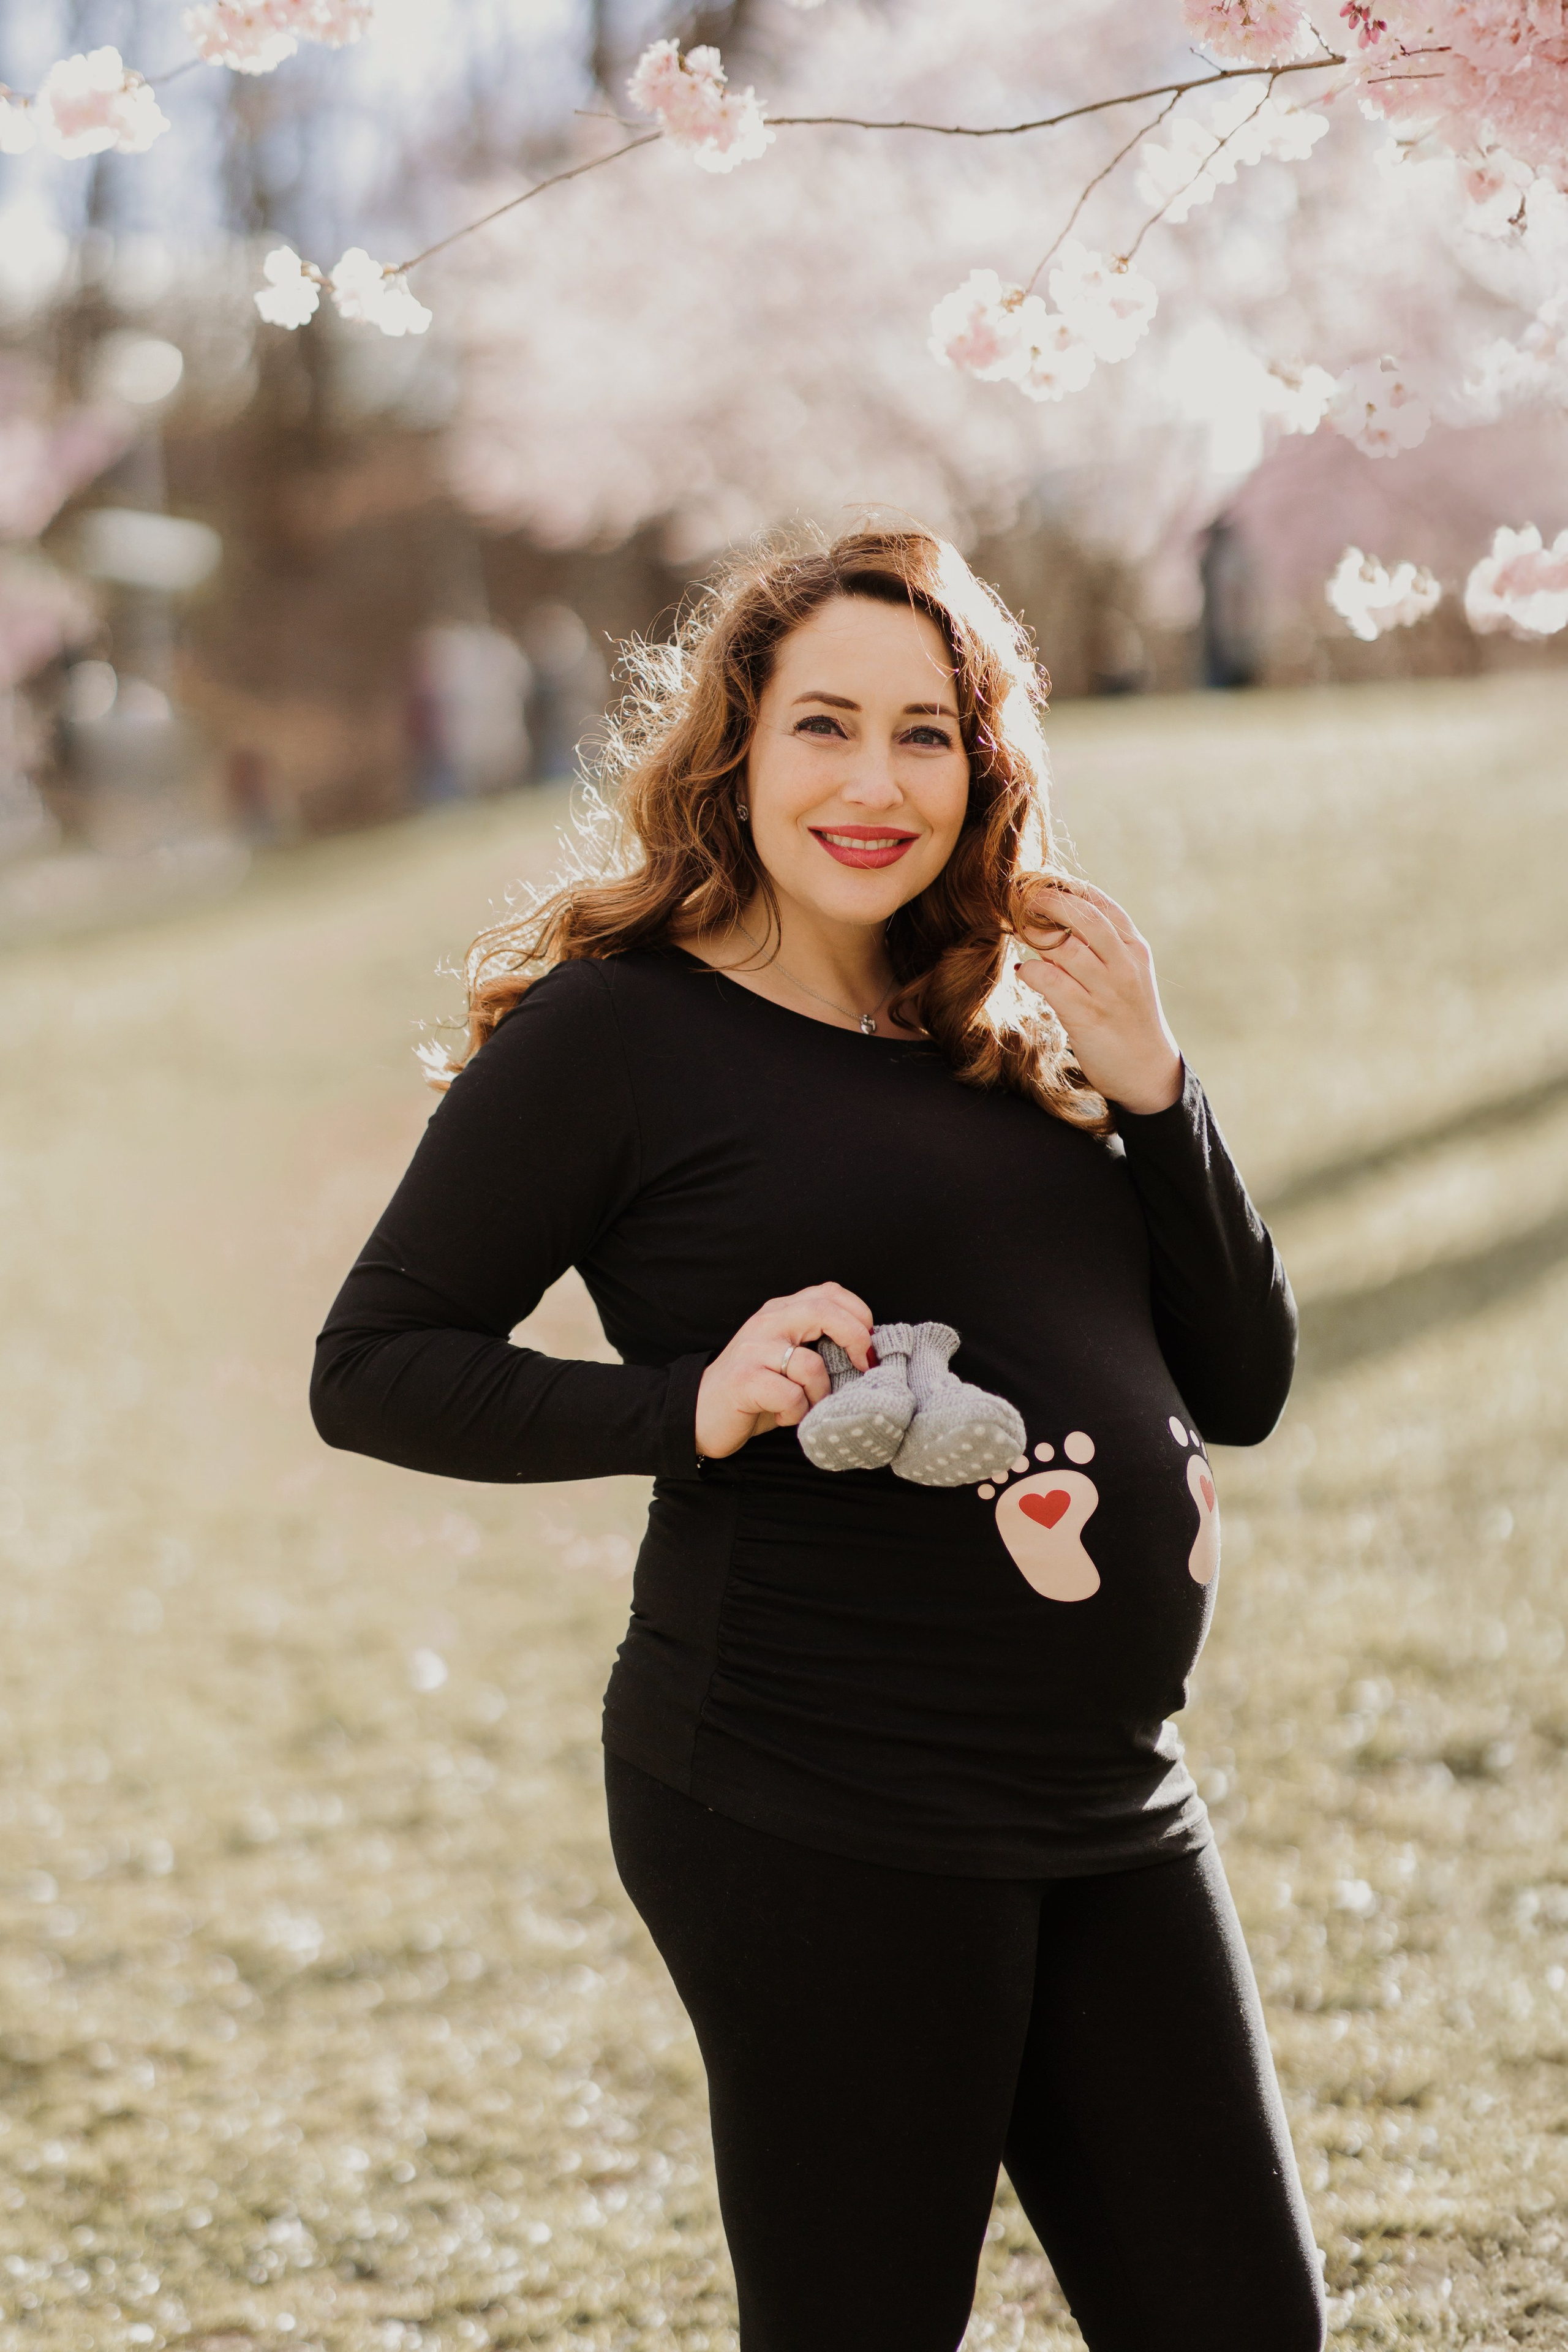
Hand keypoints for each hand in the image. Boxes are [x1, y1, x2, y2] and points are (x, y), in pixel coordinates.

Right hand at [695, 1282, 873, 1460]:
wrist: (701, 1413)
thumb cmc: (755, 1389)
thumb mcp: (787, 1358)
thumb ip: (816, 1345)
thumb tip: (867, 1352)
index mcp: (780, 1311)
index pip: (829, 1292)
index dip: (859, 1314)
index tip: (869, 1347)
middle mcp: (767, 1322)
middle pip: (823, 1310)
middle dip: (854, 1338)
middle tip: (864, 1366)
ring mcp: (754, 1350)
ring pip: (810, 1363)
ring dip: (820, 1392)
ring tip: (808, 1405)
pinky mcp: (744, 1380)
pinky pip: (790, 1394)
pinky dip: (797, 1411)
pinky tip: (784, 1415)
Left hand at [1014, 880, 1182, 1114]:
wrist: (1147, 1071)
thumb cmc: (1129, 1017)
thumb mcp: (1127, 973)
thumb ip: (1103, 945)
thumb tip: (1059, 916)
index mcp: (1134, 947)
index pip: (1099, 903)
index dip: (1066, 887)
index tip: (1040, 879)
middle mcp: (1123, 964)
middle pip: (1081, 916)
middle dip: (1046, 900)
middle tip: (1020, 897)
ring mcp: (1106, 990)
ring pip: (1063, 946)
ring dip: (1034, 934)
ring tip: (1018, 930)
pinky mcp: (1087, 1017)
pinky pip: (1051, 982)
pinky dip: (1032, 971)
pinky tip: (1025, 972)